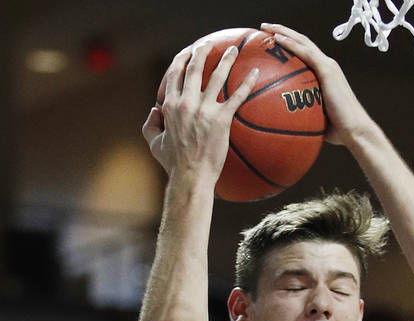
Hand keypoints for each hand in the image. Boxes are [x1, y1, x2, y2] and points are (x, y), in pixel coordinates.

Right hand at [143, 43, 258, 178]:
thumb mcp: (154, 143)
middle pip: (194, 68)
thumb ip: (150, 125)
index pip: (175, 73)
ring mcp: (204, 110)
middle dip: (202, 51)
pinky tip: (256, 73)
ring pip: (216, 76)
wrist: (191, 176)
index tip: (188, 51)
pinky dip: (247, 83)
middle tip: (209, 44)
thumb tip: (154, 110)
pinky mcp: (221, 120)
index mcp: (170, 105)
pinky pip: (237, 96)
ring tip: (234, 48)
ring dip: (226, 59)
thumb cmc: (173, 164)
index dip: (182, 59)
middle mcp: (186, 103)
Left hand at [260, 23, 369, 145]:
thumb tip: (290, 125)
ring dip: (283, 32)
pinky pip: (306, 53)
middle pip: (302, 42)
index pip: (306, 53)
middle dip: (283, 32)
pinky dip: (291, 44)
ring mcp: (328, 66)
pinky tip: (277, 39)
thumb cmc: (340, 131)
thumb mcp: (319, 120)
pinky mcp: (327, 71)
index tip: (273, 42)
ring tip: (266, 28)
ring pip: (302, 42)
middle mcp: (328, 66)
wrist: (355, 131)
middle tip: (265, 29)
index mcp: (326, 74)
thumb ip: (306, 116)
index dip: (290, 44)